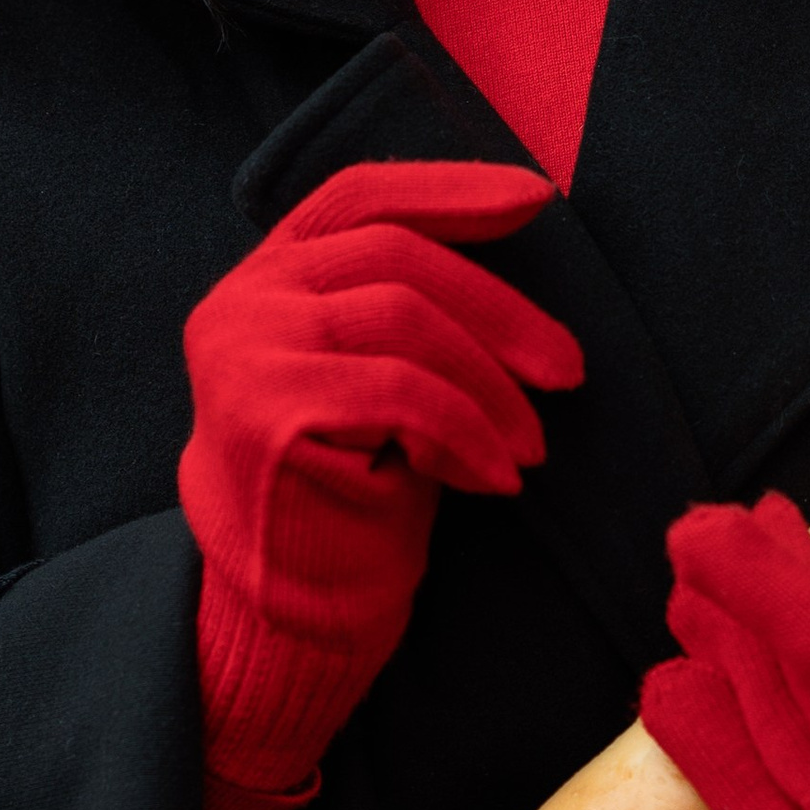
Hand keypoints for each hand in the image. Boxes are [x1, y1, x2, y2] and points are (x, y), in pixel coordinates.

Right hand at [180, 161, 582, 809]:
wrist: (284, 620)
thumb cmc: (347, 498)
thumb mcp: (377, 378)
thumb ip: (405, 307)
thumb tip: (519, 230)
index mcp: (264, 277)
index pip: (359, 196)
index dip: (450, 189)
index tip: (535, 200)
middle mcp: (239, 301)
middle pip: (396, 258)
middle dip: (501, 311)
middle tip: (570, 370)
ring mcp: (242, 351)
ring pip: (403, 318)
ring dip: (491, 385)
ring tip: (532, 447)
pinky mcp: (264, 411)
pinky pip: (401, 391)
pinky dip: (466, 431)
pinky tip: (495, 478)